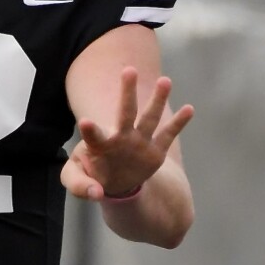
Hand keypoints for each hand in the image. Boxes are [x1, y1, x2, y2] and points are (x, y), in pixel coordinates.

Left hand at [63, 67, 193, 200]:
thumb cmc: (90, 173)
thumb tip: (98, 194)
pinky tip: (189, 109)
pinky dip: (178, 123)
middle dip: (127, 93)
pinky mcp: (154, 151)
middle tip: (129, 70)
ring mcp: (139, 142)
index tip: (85, 122)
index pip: (94, 136)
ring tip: (165, 81)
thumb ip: (80, 185)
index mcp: (99, 144)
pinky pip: (168, 135)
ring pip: (149, 118)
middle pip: (125, 113)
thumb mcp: (76, 179)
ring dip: (158, 100)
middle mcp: (121, 137)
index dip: (91, 130)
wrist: (113, 181)